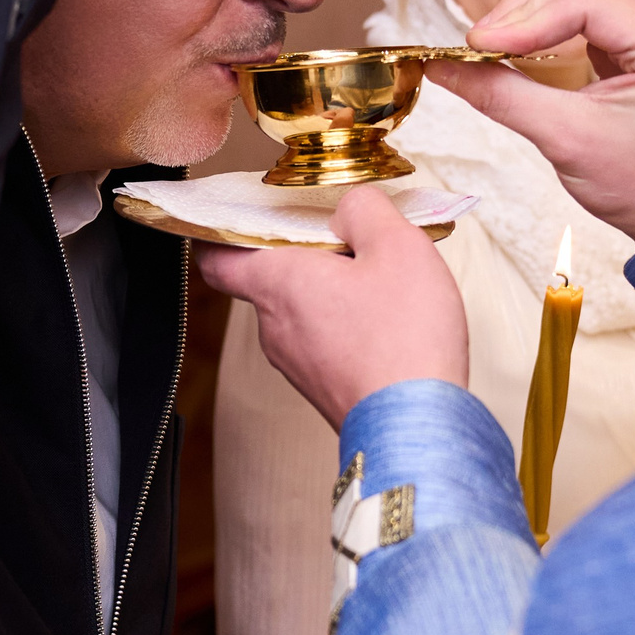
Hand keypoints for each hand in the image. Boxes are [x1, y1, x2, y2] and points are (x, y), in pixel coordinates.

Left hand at [196, 188, 469, 431]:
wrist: (419, 427)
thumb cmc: (403, 339)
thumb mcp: (397, 246)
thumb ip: (364, 209)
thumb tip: (350, 207)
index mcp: (278, 284)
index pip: (216, 257)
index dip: (219, 232)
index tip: (236, 217)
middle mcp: (275, 327)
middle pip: (269, 279)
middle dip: (303, 256)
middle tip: (346, 239)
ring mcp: (297, 364)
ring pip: (300, 312)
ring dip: (330, 292)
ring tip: (380, 282)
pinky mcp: (323, 388)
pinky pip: (323, 343)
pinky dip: (346, 326)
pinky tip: (388, 322)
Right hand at [427, 0, 634, 244]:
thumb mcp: (565, 140)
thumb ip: (501, 96)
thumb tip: (441, 65)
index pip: (586, 0)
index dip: (526, 20)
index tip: (478, 46)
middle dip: (526, 6)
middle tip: (481, 43)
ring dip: (536, 7)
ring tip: (497, 42)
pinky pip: (594, 3)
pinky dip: (552, 17)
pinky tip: (524, 42)